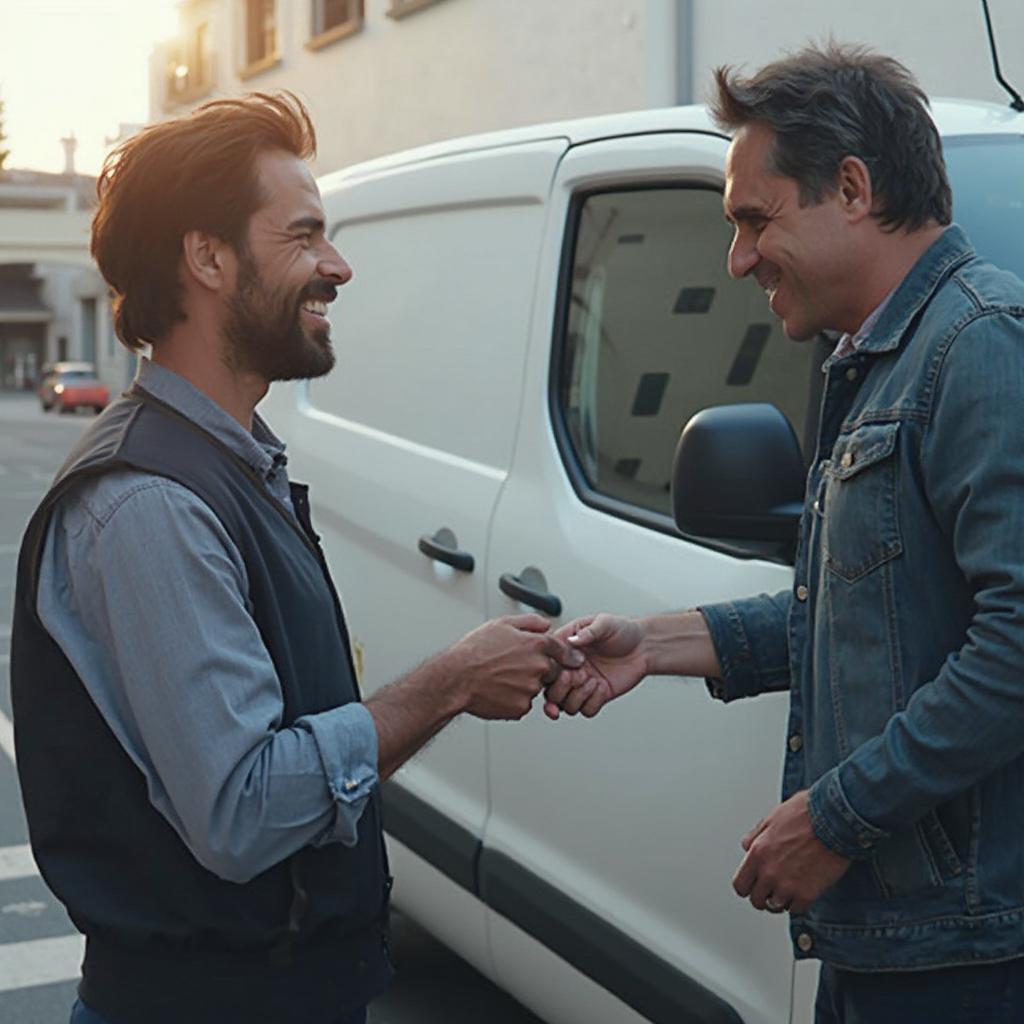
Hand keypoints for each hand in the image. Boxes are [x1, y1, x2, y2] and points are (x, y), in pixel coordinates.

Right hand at [452, 614, 582, 719]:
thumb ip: (530, 622)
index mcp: (536, 644)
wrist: (456, 678)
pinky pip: (524, 704)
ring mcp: (530, 689)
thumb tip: (546, 624)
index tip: (574, 659)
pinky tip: (497, 690)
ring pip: (536, 688)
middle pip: (552, 671)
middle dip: (540, 670)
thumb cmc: (474, 651)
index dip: (567, 654)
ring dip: (524, 685)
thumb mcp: (501, 624)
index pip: (562, 649)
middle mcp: (538, 667)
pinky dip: (514, 699)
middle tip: (515, 668)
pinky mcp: (521, 707)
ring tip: (500, 678)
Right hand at [542, 614, 648, 719]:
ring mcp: (582, 685)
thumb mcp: (604, 623)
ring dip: (577, 697)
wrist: (644, 646)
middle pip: (550, 691)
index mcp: (566, 650)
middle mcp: (571, 669)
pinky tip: (602, 687)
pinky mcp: (596, 696)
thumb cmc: (622, 630)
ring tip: (592, 681)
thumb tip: (572, 640)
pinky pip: (586, 710)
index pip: (546, 665)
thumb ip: (588, 631)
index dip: (550, 671)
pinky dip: (592, 702)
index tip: (565, 669)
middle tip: (578, 676)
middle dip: (560, 689)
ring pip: (565, 705)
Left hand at [732, 790, 850, 915]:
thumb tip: (747, 847)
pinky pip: (797, 910)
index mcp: (758, 853)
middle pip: (756, 900)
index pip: (740, 885)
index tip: (754, 885)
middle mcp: (769, 873)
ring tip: (789, 890)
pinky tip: (803, 891)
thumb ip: (756, 836)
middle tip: (772, 890)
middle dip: (763, 896)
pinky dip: (799, 904)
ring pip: (776, 907)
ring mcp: (787, 886)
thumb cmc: (806, 814)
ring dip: (781, 900)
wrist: (834, 821)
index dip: (747, 886)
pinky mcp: (808, 895)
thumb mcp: (772, 818)